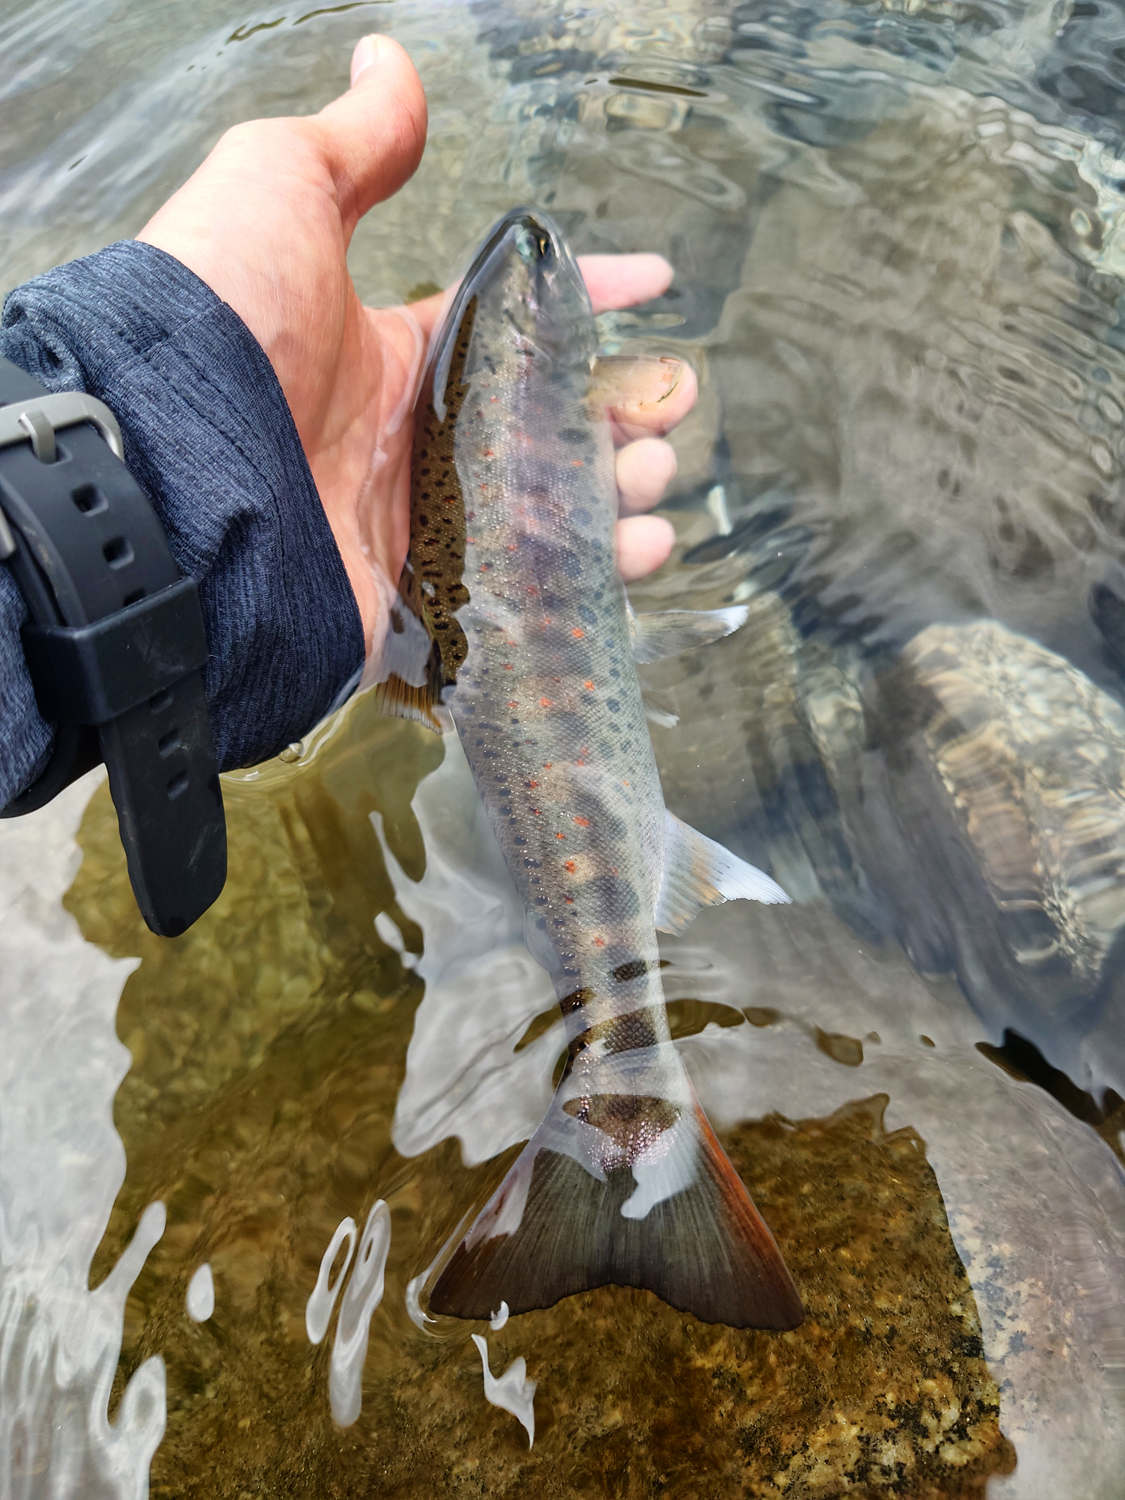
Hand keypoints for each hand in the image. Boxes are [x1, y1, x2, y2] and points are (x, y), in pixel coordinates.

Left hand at [136, 35, 696, 654]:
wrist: (169, 469)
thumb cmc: (221, 322)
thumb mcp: (279, 189)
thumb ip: (353, 142)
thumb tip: (388, 61)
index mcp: (390, 358)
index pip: (512, 328)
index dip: (588, 299)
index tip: (654, 285)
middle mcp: (411, 448)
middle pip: (545, 433)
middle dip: (620, 411)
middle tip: (669, 405)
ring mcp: (419, 532)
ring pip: (550, 517)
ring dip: (620, 491)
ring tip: (655, 472)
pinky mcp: (422, 603)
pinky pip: (526, 596)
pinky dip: (592, 578)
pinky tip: (638, 548)